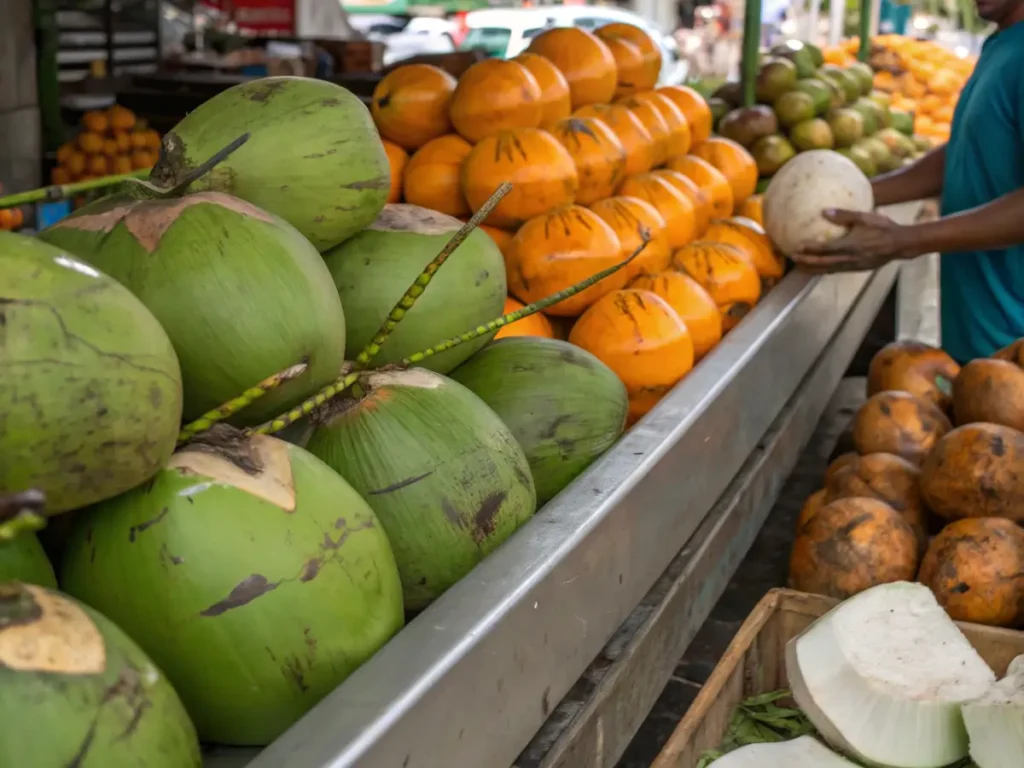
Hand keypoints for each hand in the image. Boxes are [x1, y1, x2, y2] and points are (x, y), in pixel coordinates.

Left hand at [790, 209, 921, 274]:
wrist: (900, 244)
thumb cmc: (883, 228)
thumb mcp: (864, 217)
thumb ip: (844, 215)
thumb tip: (824, 211)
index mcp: (850, 246)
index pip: (825, 249)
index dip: (810, 249)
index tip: (797, 247)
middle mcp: (850, 258)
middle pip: (823, 263)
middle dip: (807, 262)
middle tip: (793, 260)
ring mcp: (853, 265)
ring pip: (829, 270)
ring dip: (814, 269)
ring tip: (801, 267)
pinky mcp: (858, 268)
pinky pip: (837, 270)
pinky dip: (825, 270)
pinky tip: (819, 267)